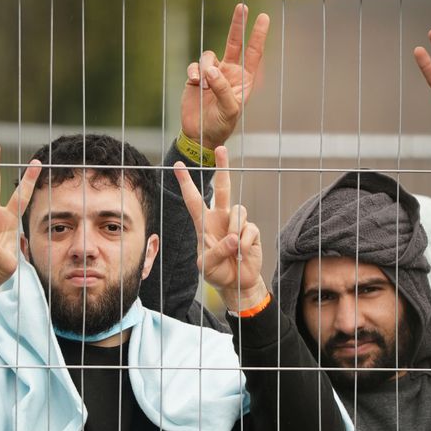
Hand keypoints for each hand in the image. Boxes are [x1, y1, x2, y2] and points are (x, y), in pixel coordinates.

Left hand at [174, 146, 266, 311]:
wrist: (237, 283)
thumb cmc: (217, 272)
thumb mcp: (207, 266)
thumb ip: (217, 251)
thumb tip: (234, 237)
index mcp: (204, 223)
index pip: (193, 199)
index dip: (186, 183)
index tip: (178, 165)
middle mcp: (220, 218)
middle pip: (222, 187)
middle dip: (222, 167)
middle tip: (221, 148)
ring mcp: (237, 223)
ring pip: (238, 211)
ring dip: (234, 230)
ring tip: (233, 250)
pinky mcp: (251, 231)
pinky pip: (249, 230)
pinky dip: (244, 244)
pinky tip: (242, 253)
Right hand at [180, 3, 269, 150]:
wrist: (200, 134)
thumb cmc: (221, 124)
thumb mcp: (229, 110)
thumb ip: (223, 88)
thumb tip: (212, 69)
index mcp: (244, 79)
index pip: (254, 53)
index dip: (258, 35)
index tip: (263, 18)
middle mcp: (229, 72)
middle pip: (234, 43)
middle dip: (238, 25)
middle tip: (242, 7)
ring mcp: (213, 73)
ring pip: (209, 56)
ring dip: (206, 67)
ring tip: (204, 86)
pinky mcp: (196, 78)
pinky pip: (195, 66)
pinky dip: (194, 72)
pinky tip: (195, 83)